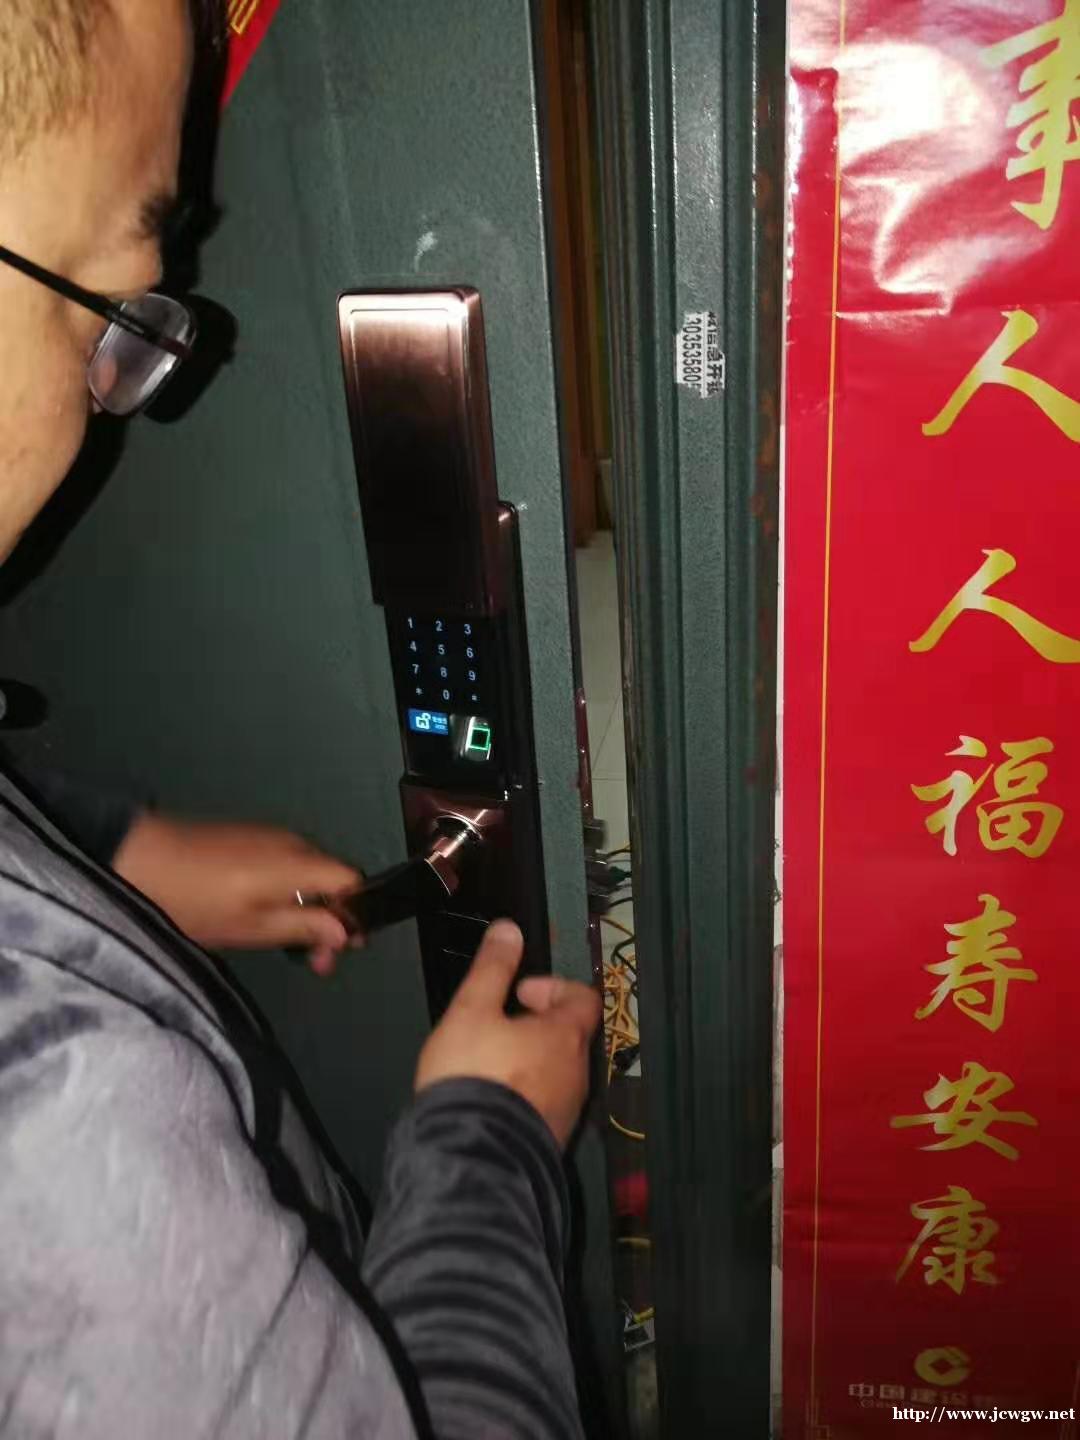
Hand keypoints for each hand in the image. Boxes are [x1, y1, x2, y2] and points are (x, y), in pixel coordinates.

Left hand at [112, 813, 361, 973]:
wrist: (138, 860)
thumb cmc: (195, 902)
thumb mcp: (251, 927)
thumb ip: (303, 926)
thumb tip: (344, 932)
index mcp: (298, 863)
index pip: (352, 881)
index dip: (356, 915)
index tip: (343, 949)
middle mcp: (292, 842)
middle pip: (333, 878)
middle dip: (331, 919)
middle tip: (315, 961)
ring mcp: (269, 836)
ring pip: (309, 872)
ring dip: (309, 907)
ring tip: (287, 943)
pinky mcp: (249, 837)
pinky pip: (287, 864)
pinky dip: (289, 891)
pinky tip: (265, 916)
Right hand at [415, 920, 600, 1148]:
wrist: (473, 1157)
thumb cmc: (474, 1077)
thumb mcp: (471, 1011)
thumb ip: (492, 969)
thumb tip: (509, 930)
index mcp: (564, 1036)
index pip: (583, 998)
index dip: (553, 987)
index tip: (519, 992)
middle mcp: (576, 1073)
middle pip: (570, 1035)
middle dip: (538, 1024)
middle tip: (500, 1025)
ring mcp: (567, 1110)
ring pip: (558, 1072)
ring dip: (532, 1060)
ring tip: (492, 1063)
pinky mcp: (550, 1139)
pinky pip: (546, 1104)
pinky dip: (527, 1093)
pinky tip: (493, 1099)